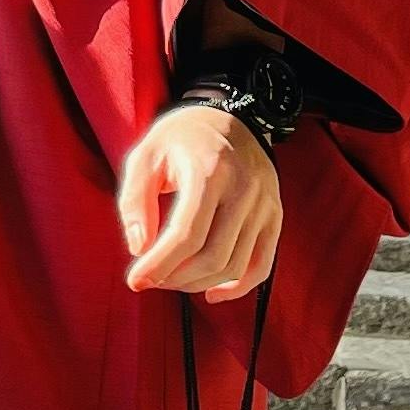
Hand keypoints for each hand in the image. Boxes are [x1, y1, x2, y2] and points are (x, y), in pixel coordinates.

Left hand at [118, 103, 281, 302]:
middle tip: (152, 279)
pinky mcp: (274, 216)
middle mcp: (244, 189)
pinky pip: (261, 264)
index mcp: (210, 171)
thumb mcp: (145, 156)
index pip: (186, 235)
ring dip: (199, 284)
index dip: (159, 265)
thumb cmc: (179, 139)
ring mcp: (264, 204)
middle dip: (176, 278)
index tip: (136, 281)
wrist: (230, 116)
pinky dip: (237, 287)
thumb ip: (134, 201)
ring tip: (172, 280)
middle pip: (213, 257)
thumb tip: (140, 249)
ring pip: (235, 266)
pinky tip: (211, 293)